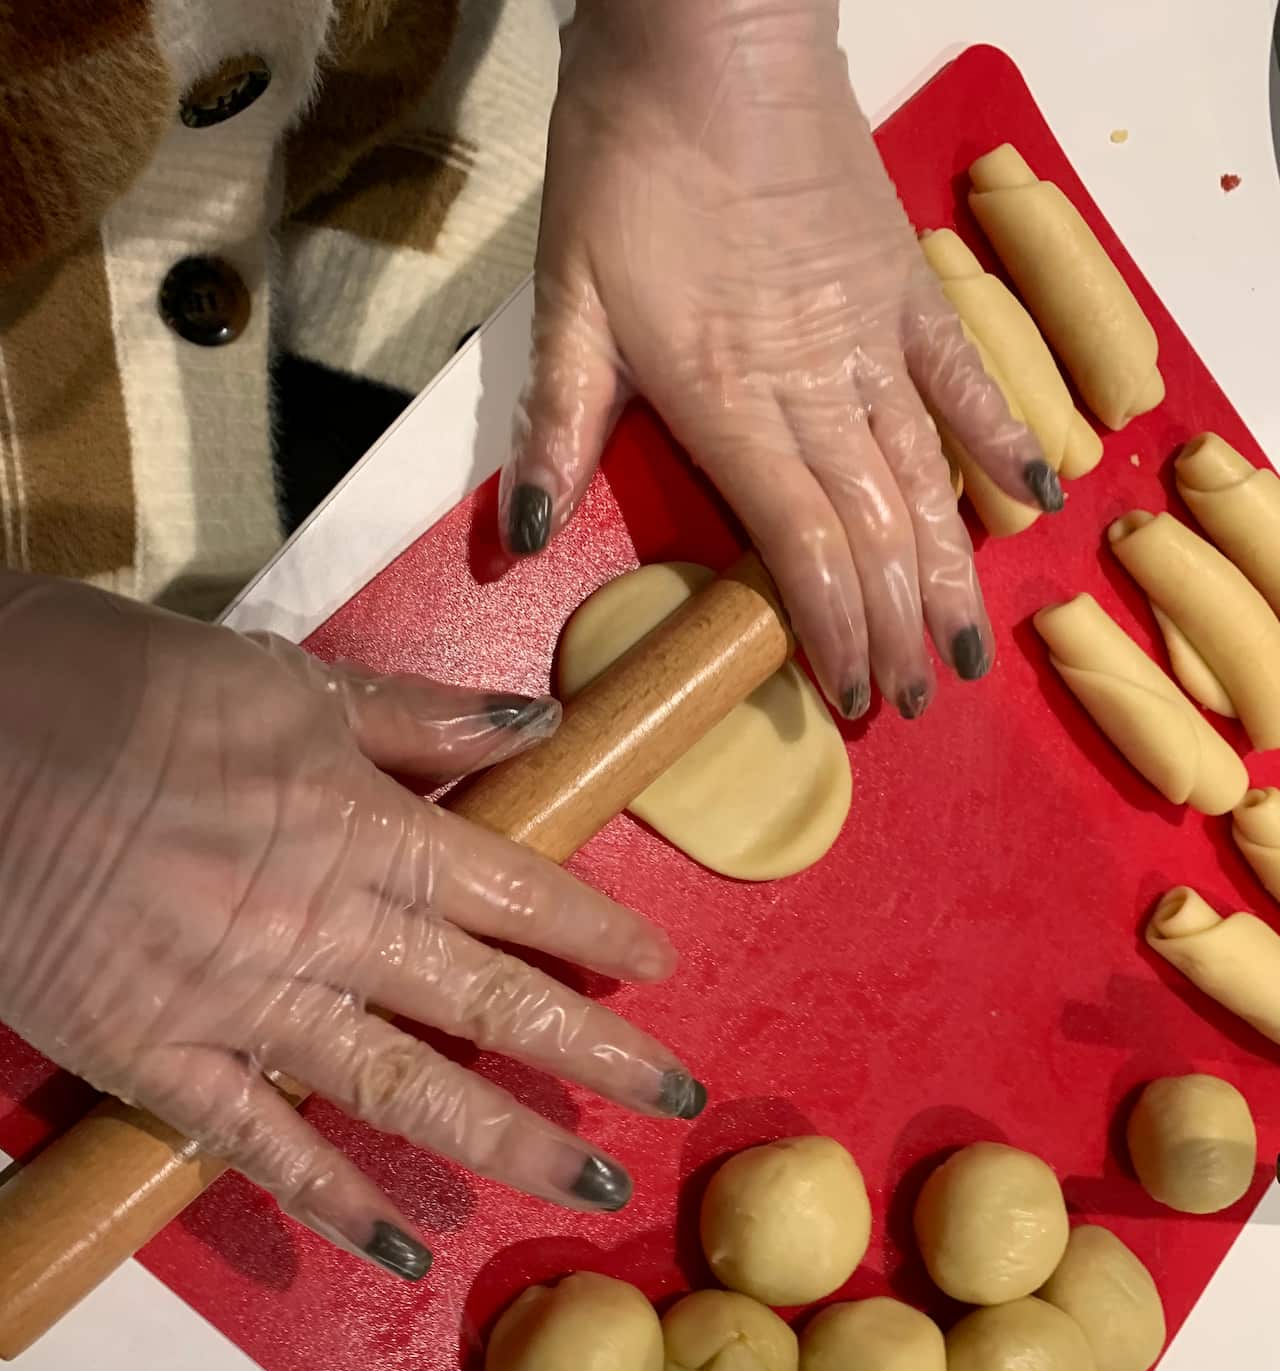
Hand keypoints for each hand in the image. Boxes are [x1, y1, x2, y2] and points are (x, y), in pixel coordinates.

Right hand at [0, 579, 703, 1278]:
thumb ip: (416, 713)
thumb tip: (536, 726)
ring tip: (594, 1183)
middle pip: (486, 1000)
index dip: (593, 930)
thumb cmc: (123, 684)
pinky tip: (398, 1249)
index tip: (658, 969)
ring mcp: (242, 1002)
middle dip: (593, 1050)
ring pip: (401, 1087)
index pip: (511, 887)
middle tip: (678, 1095)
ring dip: (506, 1142)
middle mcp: (323, 923)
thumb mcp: (284, 675)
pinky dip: (330, 1200)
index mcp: (360, 824)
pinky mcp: (157, 1058)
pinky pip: (258, 1146)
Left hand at [502, 0, 1057, 718]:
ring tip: (969, 649)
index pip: (800, 544)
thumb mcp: (568, 301)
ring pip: (929, 478)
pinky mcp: (909, 290)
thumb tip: (525, 541)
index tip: (848, 695)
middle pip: (872, 531)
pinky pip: (969, 379)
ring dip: (950, 573)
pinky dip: (1003, 440)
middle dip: (892, 628)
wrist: (712, 40)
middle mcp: (818, 388)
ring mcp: (876, 340)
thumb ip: (557, 425)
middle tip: (911, 702)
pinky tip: (1031, 499)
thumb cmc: (630, 168)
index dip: (830, 629)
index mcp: (732, 403)